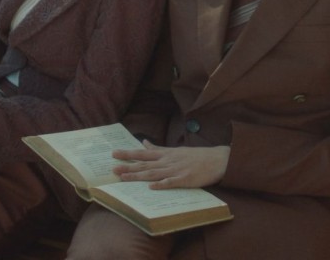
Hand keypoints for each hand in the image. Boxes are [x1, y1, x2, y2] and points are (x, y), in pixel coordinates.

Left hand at [112, 142, 229, 189]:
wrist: (217, 160)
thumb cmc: (196, 156)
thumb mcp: (176, 150)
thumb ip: (158, 149)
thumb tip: (143, 142)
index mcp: (167, 154)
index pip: (144, 153)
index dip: (129, 154)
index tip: (114, 154)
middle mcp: (169, 161)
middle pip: (145, 164)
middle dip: (128, 167)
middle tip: (112, 169)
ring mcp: (177, 170)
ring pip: (154, 173)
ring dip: (138, 176)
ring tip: (124, 178)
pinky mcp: (186, 179)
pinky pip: (172, 182)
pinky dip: (162, 184)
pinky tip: (152, 187)